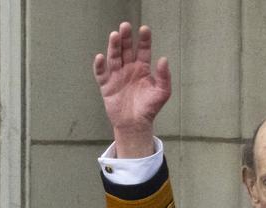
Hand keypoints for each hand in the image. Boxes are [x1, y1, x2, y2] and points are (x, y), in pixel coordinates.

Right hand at [92, 22, 170, 156]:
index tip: (145, 29)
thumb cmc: (149, 108)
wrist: (136, 124)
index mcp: (143, 69)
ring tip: (115, 35)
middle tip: (125, 26)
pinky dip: (100, 66)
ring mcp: (117, 76)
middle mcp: (129, 69)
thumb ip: (165, 77)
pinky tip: (101, 57)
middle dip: (126, 38)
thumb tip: (164, 59)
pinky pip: (101, 73)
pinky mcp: (106, 85)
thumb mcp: (162, 93)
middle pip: (126, 50)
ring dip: (114, 46)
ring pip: (114, 57)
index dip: (144, 40)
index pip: (143, 51)